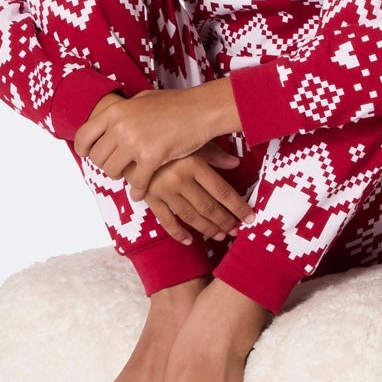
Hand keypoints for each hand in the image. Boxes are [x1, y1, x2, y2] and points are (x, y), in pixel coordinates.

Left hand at [74, 86, 233, 195]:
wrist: (202, 110)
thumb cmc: (176, 104)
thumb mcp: (142, 100)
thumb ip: (123, 112)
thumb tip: (110, 121)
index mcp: (116, 111)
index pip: (84, 136)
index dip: (84, 149)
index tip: (89, 155)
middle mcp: (120, 127)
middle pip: (97, 157)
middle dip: (106, 164)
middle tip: (118, 166)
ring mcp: (135, 142)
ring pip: (113, 172)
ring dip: (121, 176)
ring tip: (130, 174)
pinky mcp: (152, 158)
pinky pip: (136, 182)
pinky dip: (137, 190)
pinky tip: (141, 192)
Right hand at [139, 147, 254, 244]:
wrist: (132, 141)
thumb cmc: (168, 140)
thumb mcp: (193, 142)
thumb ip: (215, 155)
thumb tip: (237, 163)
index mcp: (194, 164)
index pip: (222, 191)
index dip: (238, 207)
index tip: (250, 217)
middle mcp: (179, 179)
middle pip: (208, 206)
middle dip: (225, 221)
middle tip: (237, 230)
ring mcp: (163, 190)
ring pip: (190, 216)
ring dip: (207, 228)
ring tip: (221, 236)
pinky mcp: (150, 198)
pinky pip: (166, 220)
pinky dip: (178, 233)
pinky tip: (189, 241)